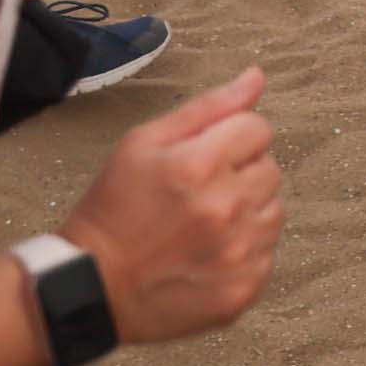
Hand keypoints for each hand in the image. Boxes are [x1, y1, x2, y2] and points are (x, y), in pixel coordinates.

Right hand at [58, 68, 283, 345]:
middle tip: (199, 194)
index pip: (259, 128)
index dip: (232, 139)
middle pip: (270, 168)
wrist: (92, 286)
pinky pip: (267, 254)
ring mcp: (238, 251)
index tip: (204, 159)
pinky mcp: (243, 288)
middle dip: (240, 174)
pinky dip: (245, 252)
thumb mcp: (144, 143)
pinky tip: (208, 255)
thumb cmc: (114, 208)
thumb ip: (208, 107)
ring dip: (247, 212)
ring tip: (203, 225)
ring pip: (274, 211)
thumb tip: (256, 77)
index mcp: (201, 164)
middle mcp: (227, 207)